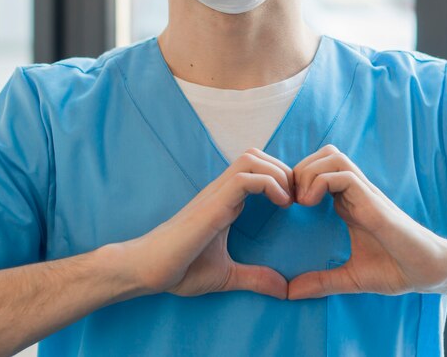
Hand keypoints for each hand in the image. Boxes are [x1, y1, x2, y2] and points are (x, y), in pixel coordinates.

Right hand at [130, 147, 293, 299]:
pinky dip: (270, 184)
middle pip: (257, 155)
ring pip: (252, 158)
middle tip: (298, 198)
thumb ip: (255, 278)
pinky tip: (281, 204)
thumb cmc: (181, 268)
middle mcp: (222, 190)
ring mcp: (217, 193)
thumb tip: (284, 290)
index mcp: (225, 200)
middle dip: (284, 170)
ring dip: (278, 173)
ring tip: (289, 200)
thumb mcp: (227, 275)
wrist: (148, 269)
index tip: (296, 204)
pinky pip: (246, 178)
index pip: (257, 168)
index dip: (281, 178)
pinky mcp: (213, 203)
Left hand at [287, 144, 446, 299]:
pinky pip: (343, 174)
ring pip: (333, 156)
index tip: (286, 204)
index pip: (319, 169)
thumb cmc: (396, 269)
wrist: (430, 272)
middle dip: (300, 169)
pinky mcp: (373, 200)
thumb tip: (290, 293)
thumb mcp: (351, 277)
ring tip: (302, 201)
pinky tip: (311, 204)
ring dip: (310, 172)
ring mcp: (365, 192)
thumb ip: (322, 281)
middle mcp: (356, 191)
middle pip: (324, 154)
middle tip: (290, 199)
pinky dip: (320, 182)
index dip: (299, 179)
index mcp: (349, 202)